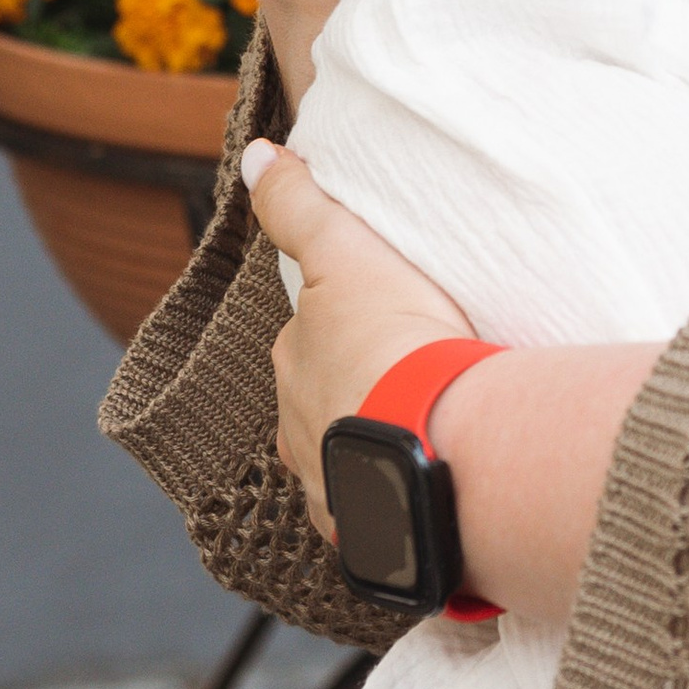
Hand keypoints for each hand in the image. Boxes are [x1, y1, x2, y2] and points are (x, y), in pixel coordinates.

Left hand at [240, 139, 470, 521]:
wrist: (433, 439)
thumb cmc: (392, 344)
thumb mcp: (346, 254)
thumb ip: (298, 207)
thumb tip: (255, 156)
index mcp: (295, 369)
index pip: (309, 341)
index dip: (341, 330)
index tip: (379, 327)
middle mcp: (301, 433)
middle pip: (323, 405)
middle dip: (353, 396)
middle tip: (407, 381)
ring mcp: (336, 486)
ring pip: (347, 463)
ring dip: (373, 451)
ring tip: (422, 439)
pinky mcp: (374, 532)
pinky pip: (380, 518)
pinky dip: (396, 506)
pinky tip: (425, 496)